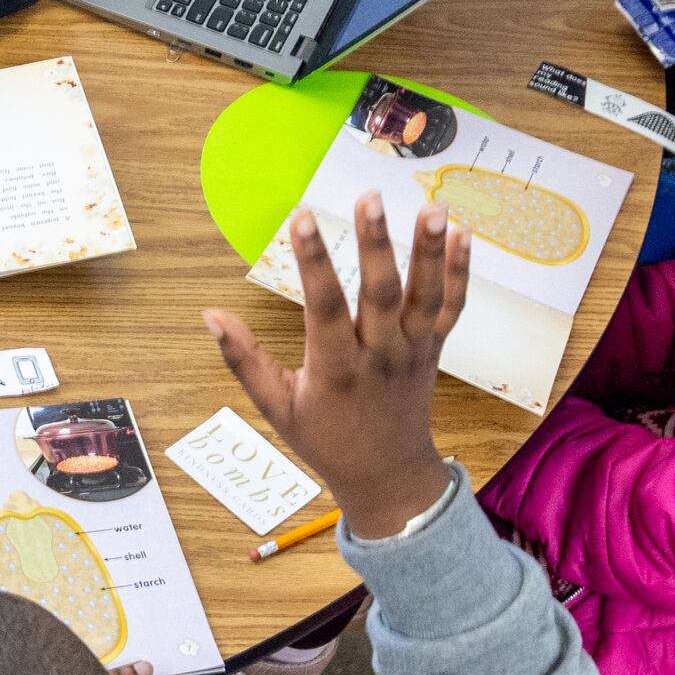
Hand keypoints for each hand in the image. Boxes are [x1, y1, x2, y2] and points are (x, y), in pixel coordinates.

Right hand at [205, 195, 467, 536]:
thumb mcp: (277, 408)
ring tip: (431, 207)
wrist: (389, 476)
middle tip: (370, 197)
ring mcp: (413, 350)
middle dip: (376, 243)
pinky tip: (463, 233)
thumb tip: (210, 315)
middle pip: (380, 293)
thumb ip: (243, 360)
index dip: (313, 262)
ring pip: (424, 296)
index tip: (302, 218)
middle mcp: (380, 356)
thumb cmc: (327, 440)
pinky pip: (452, 307)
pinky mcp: (434, 348)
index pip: (324, 307)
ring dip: (428, 251)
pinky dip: (459, 272)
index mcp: (336, 369)